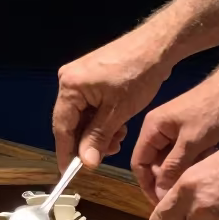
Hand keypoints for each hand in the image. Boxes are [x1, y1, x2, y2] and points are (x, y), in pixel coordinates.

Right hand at [53, 31, 171, 171]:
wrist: (156, 46)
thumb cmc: (138, 75)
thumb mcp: (118, 112)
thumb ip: (98, 138)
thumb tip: (86, 163)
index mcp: (69, 86)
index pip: (62, 127)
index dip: (66, 152)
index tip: (69, 173)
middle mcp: (68, 80)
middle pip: (70, 121)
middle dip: (88, 141)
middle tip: (109, 152)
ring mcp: (79, 77)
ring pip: (82, 115)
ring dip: (97, 131)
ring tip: (119, 137)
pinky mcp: (90, 76)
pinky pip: (89, 105)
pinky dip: (101, 119)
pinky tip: (118, 124)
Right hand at [131, 78, 218, 206]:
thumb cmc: (210, 112)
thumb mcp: (191, 143)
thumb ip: (173, 167)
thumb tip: (161, 193)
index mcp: (151, 129)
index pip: (138, 162)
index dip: (147, 185)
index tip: (161, 203)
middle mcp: (156, 130)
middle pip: (153, 163)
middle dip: (165, 181)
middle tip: (182, 197)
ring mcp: (171, 130)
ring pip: (168, 160)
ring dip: (180, 172)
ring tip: (195, 183)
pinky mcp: (185, 132)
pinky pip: (181, 154)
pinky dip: (190, 162)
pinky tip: (205, 166)